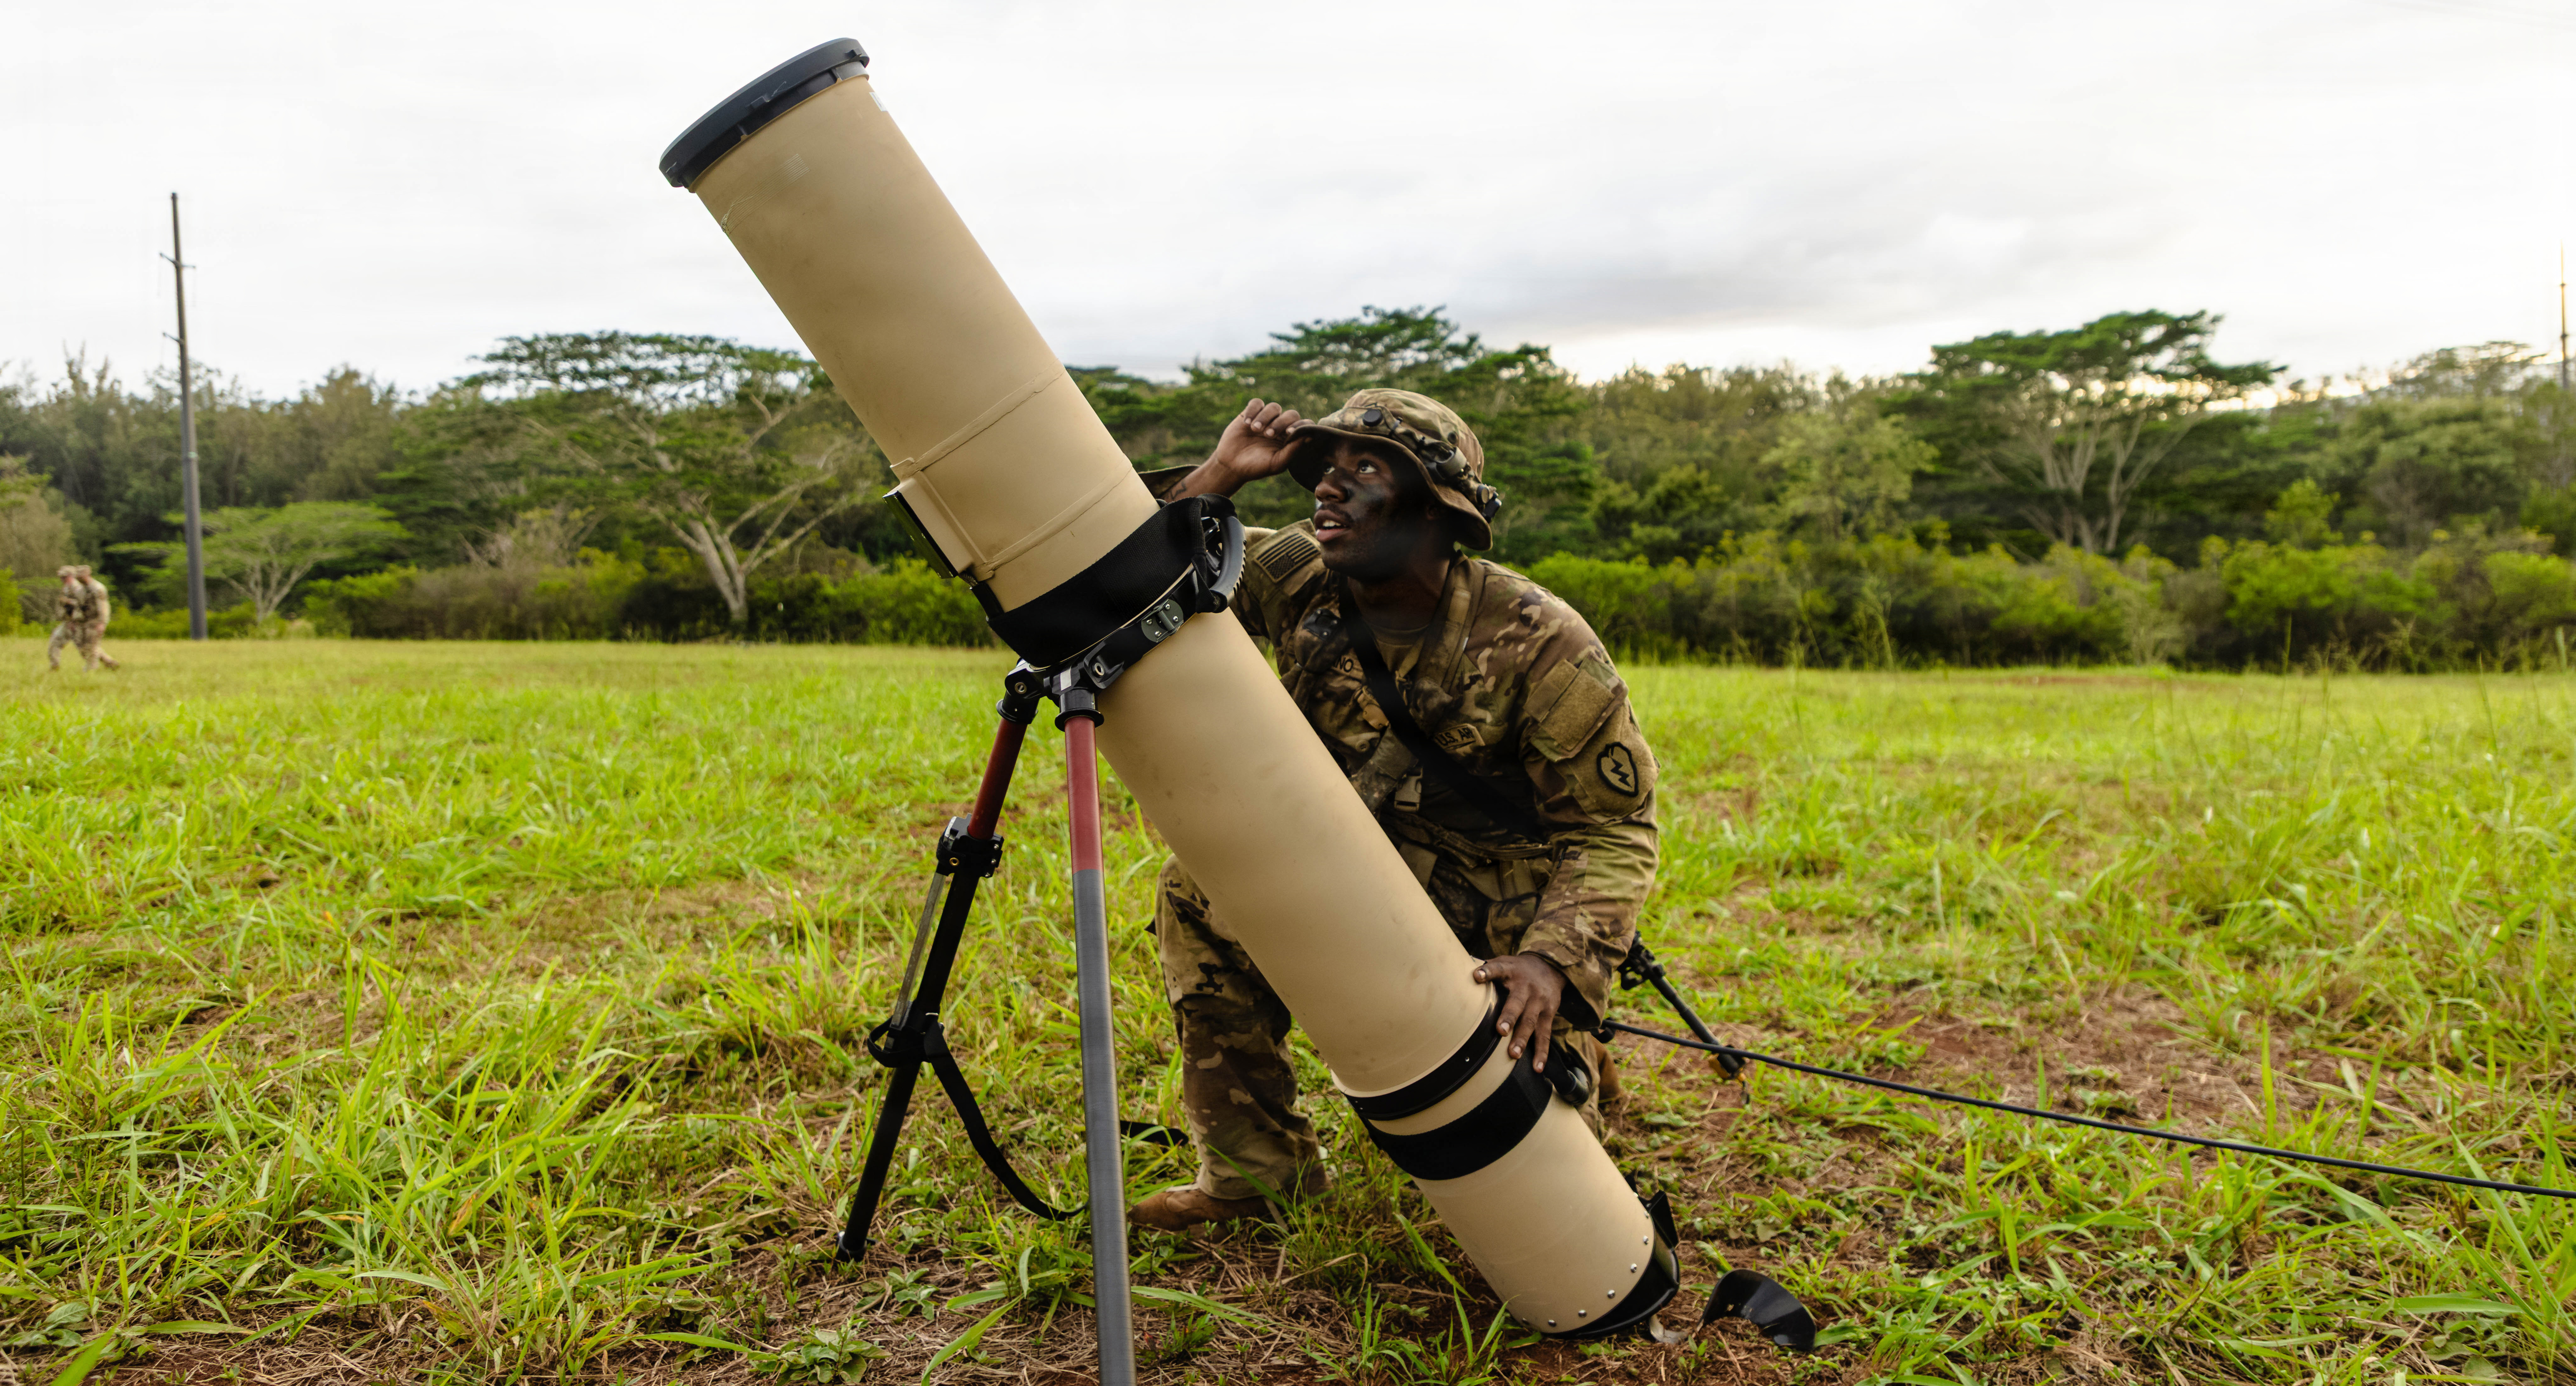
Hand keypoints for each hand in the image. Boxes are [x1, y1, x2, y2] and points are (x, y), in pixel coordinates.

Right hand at [1168, 398, 1304, 501]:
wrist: (1231, 465)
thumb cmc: (1256, 467)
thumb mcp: (1277, 463)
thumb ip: (1293, 450)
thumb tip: (1310, 436)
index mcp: (1290, 439)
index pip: (1304, 425)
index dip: (1300, 426)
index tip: (1289, 433)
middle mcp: (1281, 427)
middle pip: (1290, 414)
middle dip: (1280, 422)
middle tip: (1268, 435)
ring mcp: (1266, 419)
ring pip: (1274, 407)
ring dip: (1265, 417)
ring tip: (1254, 430)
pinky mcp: (1251, 413)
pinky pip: (1257, 403)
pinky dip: (1252, 410)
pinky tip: (1246, 423)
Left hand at [1473, 953, 1567, 1071]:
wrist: (1550, 967)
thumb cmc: (1517, 970)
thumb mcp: (1504, 963)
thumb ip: (1486, 969)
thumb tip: (1456, 973)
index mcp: (1511, 971)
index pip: (1498, 969)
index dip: (1488, 972)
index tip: (1477, 976)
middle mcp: (1526, 987)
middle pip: (1517, 1003)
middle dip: (1509, 1017)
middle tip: (1500, 1030)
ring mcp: (1539, 1002)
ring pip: (1531, 1022)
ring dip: (1522, 1039)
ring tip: (1513, 1054)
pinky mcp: (1548, 1014)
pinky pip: (1545, 1035)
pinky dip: (1542, 1052)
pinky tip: (1537, 1067)